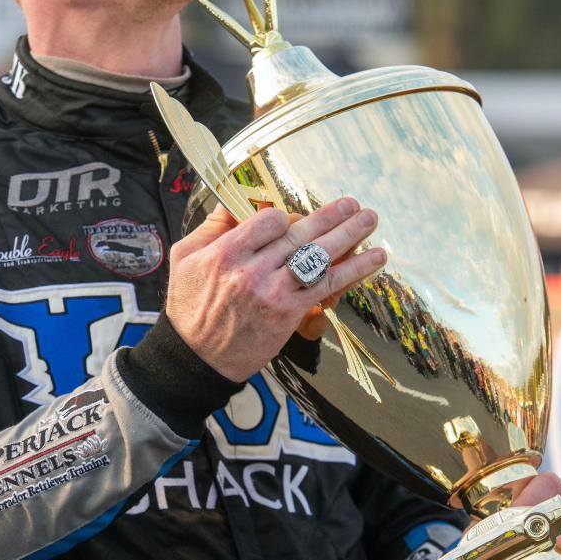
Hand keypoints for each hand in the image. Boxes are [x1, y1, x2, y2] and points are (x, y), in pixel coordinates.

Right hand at [165, 197, 385, 381]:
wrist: (196, 358)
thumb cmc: (189, 307)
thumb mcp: (185, 258)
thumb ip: (212, 227)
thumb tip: (234, 201)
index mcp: (226, 253)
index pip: (268, 220)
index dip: (284, 216)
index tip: (289, 220)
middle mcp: (252, 270)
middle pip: (299, 234)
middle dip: (330, 216)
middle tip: (352, 203)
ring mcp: (274, 293)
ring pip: (318, 257)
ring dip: (349, 236)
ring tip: (370, 219)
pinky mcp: (289, 313)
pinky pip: (327, 286)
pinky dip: (354, 271)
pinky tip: (375, 259)